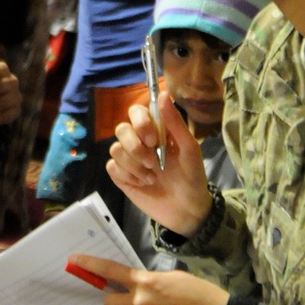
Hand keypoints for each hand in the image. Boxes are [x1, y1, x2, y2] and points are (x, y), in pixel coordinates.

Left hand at [70, 254, 227, 304]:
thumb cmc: (203, 296)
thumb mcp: (176, 278)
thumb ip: (151, 281)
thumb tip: (137, 287)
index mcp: (146, 282)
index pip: (111, 270)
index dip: (90, 264)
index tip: (74, 260)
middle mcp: (140, 303)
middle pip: (109, 303)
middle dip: (116, 301)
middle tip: (133, 301)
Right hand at [107, 92, 212, 235]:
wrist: (187, 210)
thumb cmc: (192, 177)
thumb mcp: (189, 149)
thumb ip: (175, 122)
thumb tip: (163, 94)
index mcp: (156, 131)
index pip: (135, 112)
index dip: (140, 123)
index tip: (153, 139)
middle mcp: (139, 141)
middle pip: (121, 129)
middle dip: (136, 147)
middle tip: (154, 162)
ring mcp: (129, 160)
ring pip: (115, 149)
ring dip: (135, 165)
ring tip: (153, 177)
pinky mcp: (121, 177)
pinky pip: (112, 167)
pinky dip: (128, 175)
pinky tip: (143, 184)